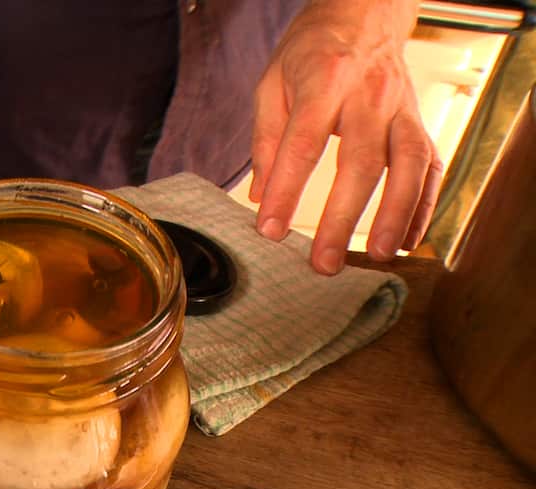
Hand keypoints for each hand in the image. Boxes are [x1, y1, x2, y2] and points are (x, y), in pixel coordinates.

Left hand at [250, 0, 444, 274]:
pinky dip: (423, 206)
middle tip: (323, 261)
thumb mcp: (272, 83)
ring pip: (410, 165)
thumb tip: (260, 197)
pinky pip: (431, 167)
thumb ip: (266, 140)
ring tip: (376, 255)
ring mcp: (403, 109)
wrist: (363, 15)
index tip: (270, 229)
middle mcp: (371, 95)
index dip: (286, 189)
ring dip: (396, 215)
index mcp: (325, 81)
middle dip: (342, 217)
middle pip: (362, 161)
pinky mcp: (420, 123)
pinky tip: (406, 239)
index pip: (303, 143)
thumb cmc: (312, 51)